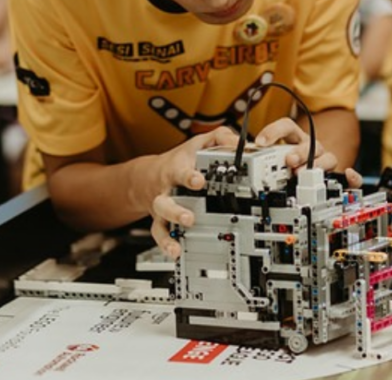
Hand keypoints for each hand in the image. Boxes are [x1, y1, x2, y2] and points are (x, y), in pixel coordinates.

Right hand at [150, 127, 238, 258]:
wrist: (151, 174)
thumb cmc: (181, 160)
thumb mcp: (200, 143)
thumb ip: (220, 138)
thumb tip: (240, 143)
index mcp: (177, 171)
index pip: (182, 173)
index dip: (190, 177)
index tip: (199, 181)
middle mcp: (168, 191)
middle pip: (165, 202)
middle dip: (176, 211)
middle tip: (190, 218)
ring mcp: (163, 208)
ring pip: (161, 222)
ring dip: (169, 234)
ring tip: (178, 244)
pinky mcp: (162, 222)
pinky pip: (160, 235)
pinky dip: (166, 245)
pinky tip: (175, 252)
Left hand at [255, 118, 362, 187]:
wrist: (307, 172)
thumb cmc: (283, 166)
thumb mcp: (266, 157)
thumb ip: (252, 153)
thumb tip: (226, 145)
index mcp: (293, 138)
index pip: (286, 125)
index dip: (273, 131)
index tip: (260, 142)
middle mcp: (310, 147)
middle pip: (308, 142)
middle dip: (297, 150)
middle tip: (287, 160)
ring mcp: (324, 160)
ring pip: (326, 156)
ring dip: (316, 163)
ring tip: (304, 173)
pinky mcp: (335, 175)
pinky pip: (348, 174)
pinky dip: (351, 176)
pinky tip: (350, 177)